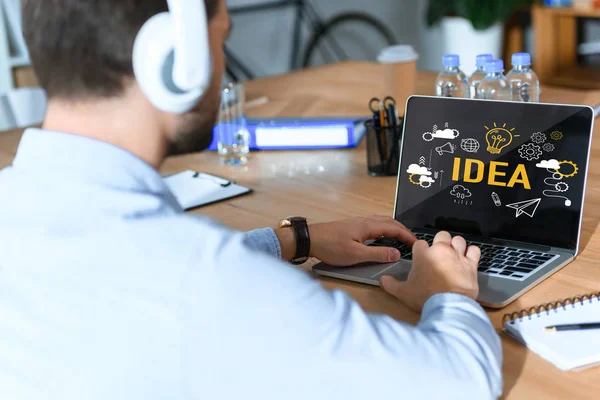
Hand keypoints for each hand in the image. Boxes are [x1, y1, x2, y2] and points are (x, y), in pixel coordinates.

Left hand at [276, 216, 415, 265]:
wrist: (310, 239)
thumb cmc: (329, 246)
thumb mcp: (355, 254)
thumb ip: (377, 254)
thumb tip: (396, 254)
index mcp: (368, 226)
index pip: (394, 228)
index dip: (407, 236)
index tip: (417, 244)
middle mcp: (364, 221)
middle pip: (390, 222)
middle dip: (403, 230)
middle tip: (412, 240)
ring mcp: (358, 223)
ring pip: (381, 222)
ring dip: (393, 228)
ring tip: (400, 238)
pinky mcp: (352, 226)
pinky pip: (374, 224)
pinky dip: (384, 229)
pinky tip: (381, 237)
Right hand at [379, 231, 479, 311]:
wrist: (448, 306)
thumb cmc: (426, 297)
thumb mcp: (403, 292)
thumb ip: (391, 284)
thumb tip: (383, 280)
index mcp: (423, 255)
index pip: (420, 243)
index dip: (421, 250)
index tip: (422, 257)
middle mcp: (440, 251)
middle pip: (441, 235)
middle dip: (440, 241)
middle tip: (439, 252)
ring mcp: (457, 256)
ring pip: (458, 240)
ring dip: (456, 245)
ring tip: (454, 253)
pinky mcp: (471, 264)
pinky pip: (474, 250)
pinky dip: (472, 252)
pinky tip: (469, 257)